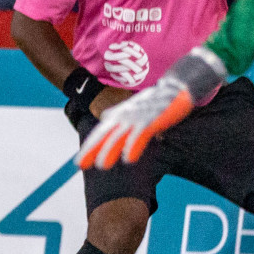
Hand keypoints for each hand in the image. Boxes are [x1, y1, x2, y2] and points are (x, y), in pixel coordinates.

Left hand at [76, 48, 226, 168]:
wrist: (174, 88)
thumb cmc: (152, 99)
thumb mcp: (132, 106)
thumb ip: (117, 112)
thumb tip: (104, 117)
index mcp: (119, 115)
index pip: (100, 133)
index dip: (89, 147)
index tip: (79, 163)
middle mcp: (124, 116)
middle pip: (104, 134)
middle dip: (92, 149)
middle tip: (80, 164)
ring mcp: (137, 118)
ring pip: (119, 136)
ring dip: (109, 150)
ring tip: (101, 165)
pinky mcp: (151, 119)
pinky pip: (139, 135)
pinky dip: (133, 146)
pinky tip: (128, 159)